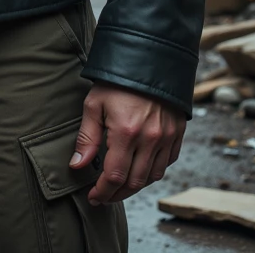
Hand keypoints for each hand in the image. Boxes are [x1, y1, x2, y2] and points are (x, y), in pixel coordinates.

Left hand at [70, 82, 184, 204]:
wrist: (149, 58)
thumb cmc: (117, 80)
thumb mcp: (94, 104)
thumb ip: (87, 138)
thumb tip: (77, 166)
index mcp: (126, 132)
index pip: (114, 176)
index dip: (103, 192)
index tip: (93, 197)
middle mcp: (150, 139)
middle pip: (134, 182)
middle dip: (117, 194)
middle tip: (104, 195)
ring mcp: (167, 137)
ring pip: (152, 177)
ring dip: (135, 186)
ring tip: (120, 186)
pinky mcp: (177, 133)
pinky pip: (167, 163)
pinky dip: (153, 172)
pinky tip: (140, 170)